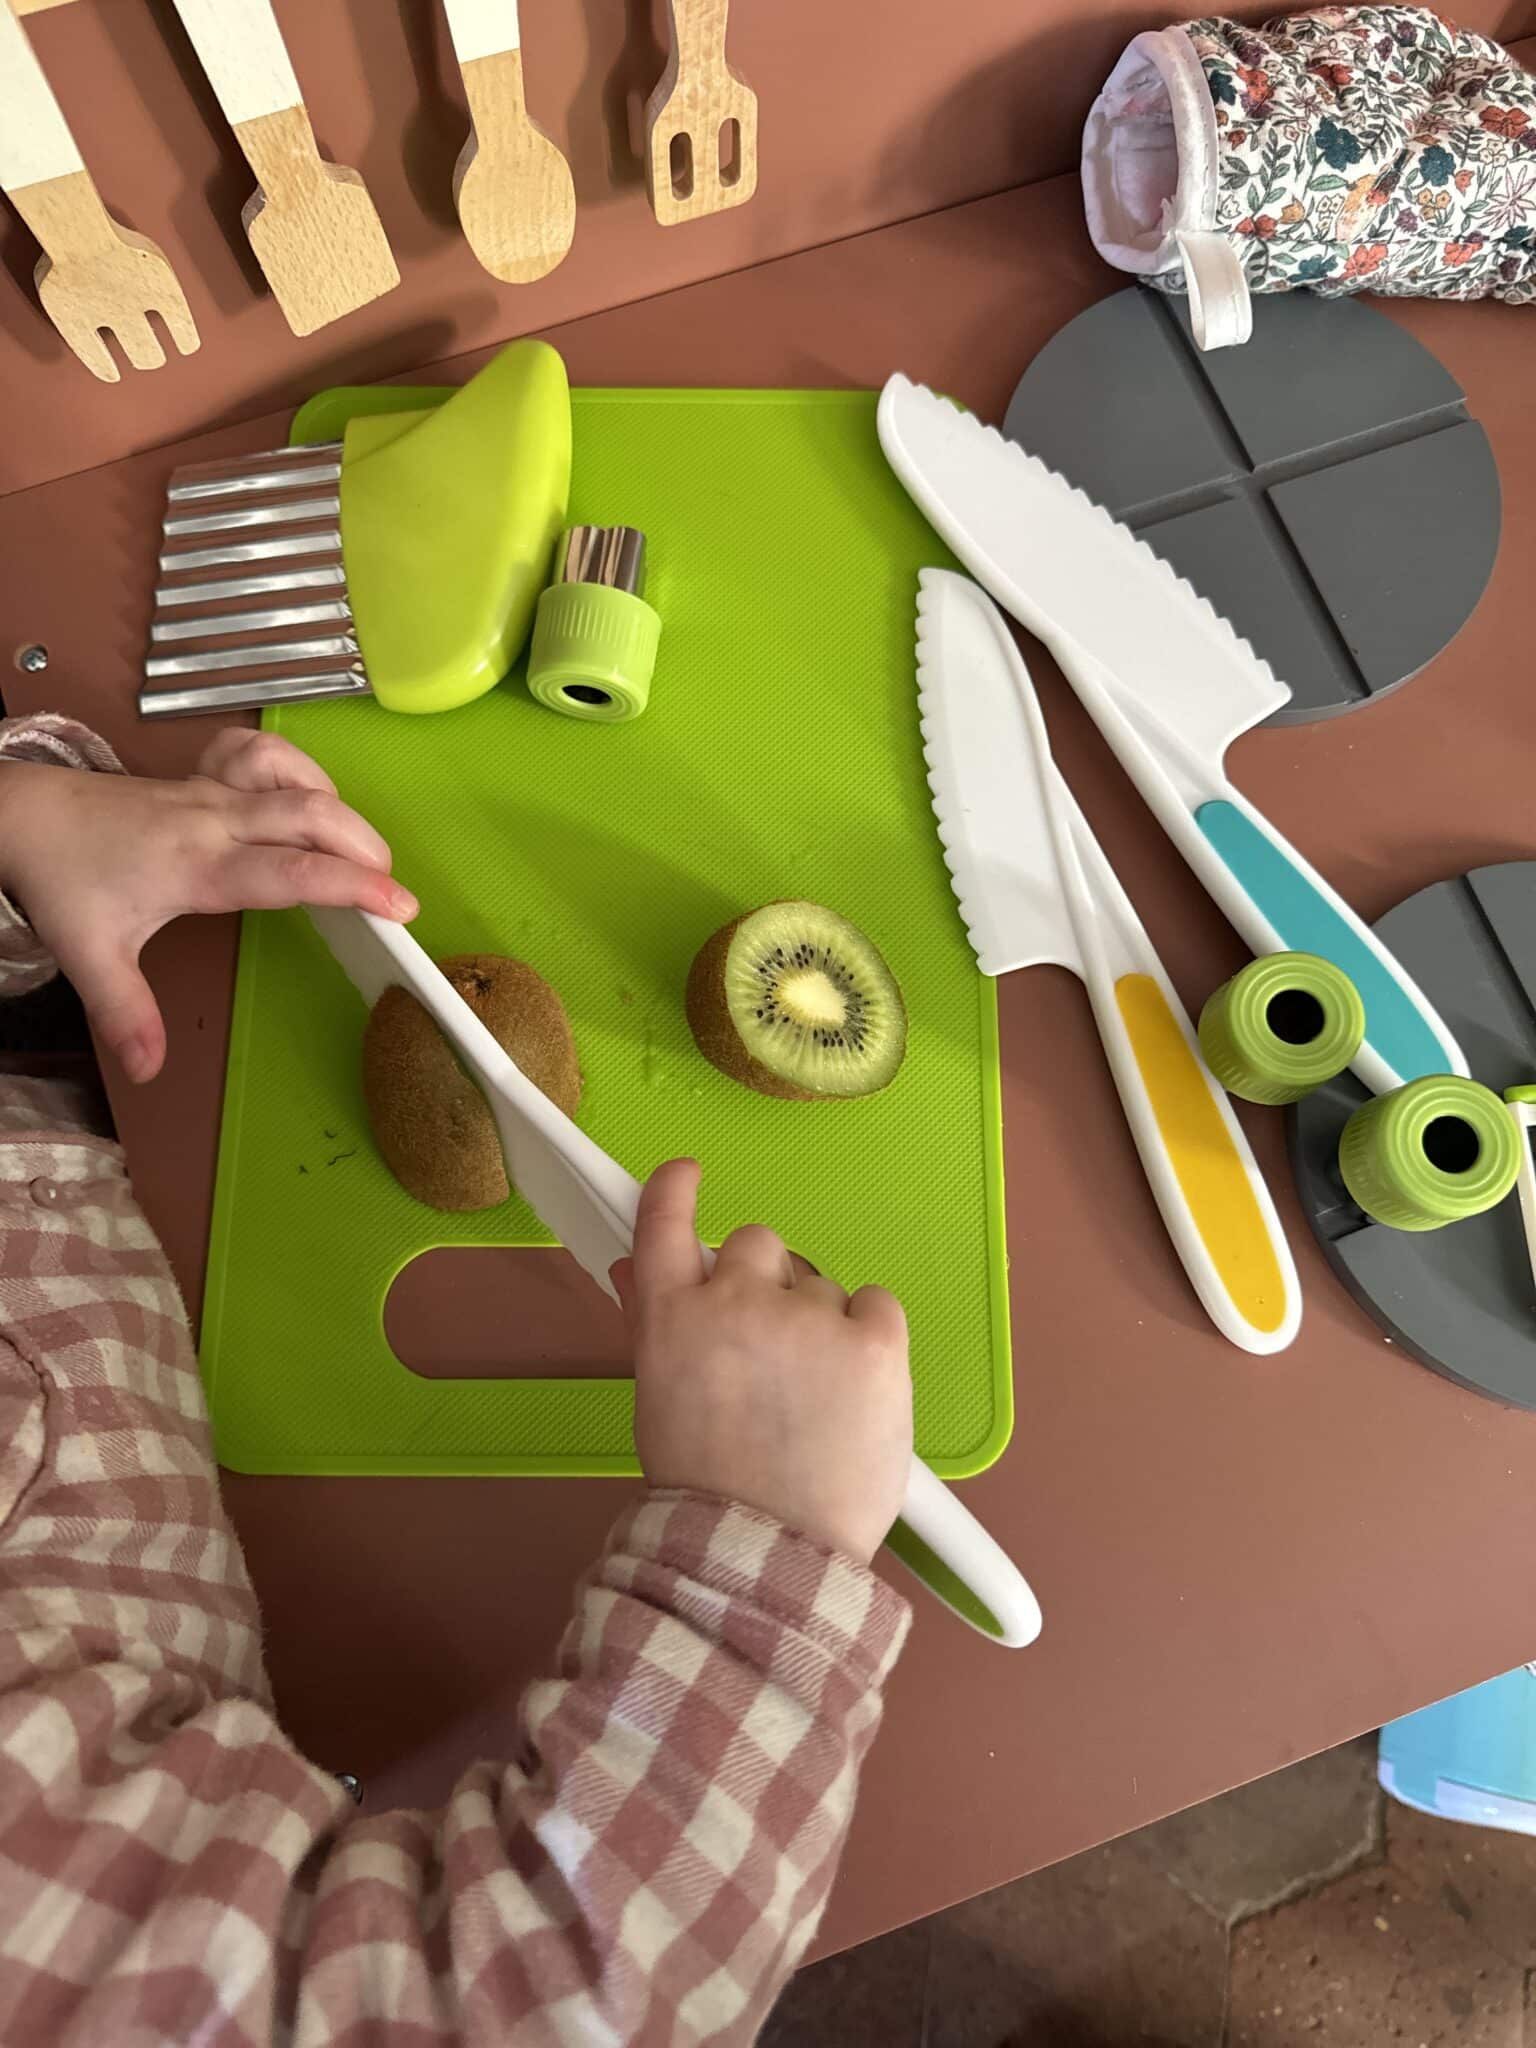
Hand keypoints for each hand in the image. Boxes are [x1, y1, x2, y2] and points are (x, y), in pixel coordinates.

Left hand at [0, 728, 415, 1083]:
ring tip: (365, 853)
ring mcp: (215, 792)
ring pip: (298, 782)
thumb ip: (126, 1013)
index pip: (293, 871)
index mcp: (199, 866)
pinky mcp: (208, 777)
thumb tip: (149, 1068)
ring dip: (343, 810)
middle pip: (313, 816)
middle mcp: (217, 820)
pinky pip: (267, 757)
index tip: (399, 906)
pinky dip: (301, 770)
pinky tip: (311, 799)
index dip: (354, 886)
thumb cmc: (65, 880)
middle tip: (394, 891)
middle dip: (367, 849)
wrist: (26, 816)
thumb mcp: (90, 955)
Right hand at [613, 1159, 912, 1565]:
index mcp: (671, 1318)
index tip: (686, 1173)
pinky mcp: (874, 1340)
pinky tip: (855, 1387)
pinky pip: (875, 1304)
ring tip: (813, 1401)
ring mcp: (808, 1316)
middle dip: (765, 1286)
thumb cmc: (707, 1489)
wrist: (765, 1552)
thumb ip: (652, 1324)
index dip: (675, 1190)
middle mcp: (736, 1300)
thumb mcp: (659, 1401)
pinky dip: (869, 1335)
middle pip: (757, 1247)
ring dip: (819, 1324)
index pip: (664, 1223)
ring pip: (820, 1285)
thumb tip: (636, 1269)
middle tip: (771, 1357)